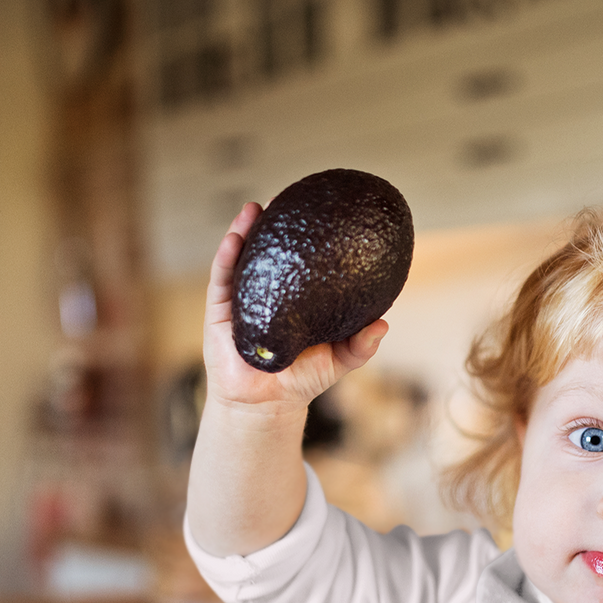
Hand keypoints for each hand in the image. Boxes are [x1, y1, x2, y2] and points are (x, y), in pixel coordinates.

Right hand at [202, 202, 388, 414]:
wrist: (265, 405)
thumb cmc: (302, 380)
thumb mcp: (338, 361)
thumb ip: (360, 345)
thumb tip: (383, 324)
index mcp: (293, 297)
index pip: (299, 260)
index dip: (305, 235)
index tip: (318, 209)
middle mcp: (266, 291)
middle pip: (268, 251)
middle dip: (274, 223)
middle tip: (287, 197)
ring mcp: (241, 298)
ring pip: (242, 257)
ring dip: (246, 229)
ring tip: (255, 207)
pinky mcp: (219, 311)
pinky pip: (222, 278)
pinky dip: (228, 255)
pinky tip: (236, 237)